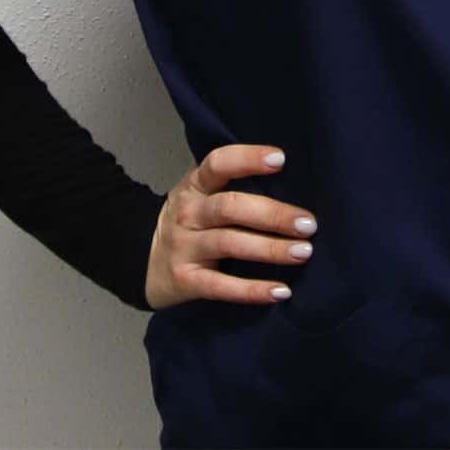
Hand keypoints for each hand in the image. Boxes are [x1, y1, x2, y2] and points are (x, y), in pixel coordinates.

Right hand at [145, 144, 318, 309]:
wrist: (141, 259)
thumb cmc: (191, 221)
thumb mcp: (200, 195)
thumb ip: (233, 187)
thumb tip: (292, 184)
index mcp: (194, 185)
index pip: (218, 163)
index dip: (247, 158)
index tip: (281, 159)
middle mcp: (188, 212)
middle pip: (231, 207)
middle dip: (272, 214)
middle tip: (308, 224)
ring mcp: (184, 247)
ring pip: (229, 244)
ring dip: (270, 248)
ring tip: (303, 252)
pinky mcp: (185, 280)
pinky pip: (221, 286)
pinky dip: (252, 290)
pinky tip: (280, 291)